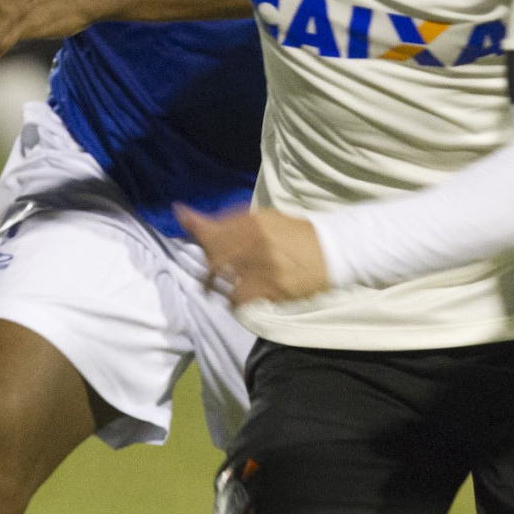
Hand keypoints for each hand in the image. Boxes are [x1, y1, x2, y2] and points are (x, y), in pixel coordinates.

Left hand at [174, 205, 329, 305]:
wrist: (332, 252)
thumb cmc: (296, 235)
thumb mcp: (268, 219)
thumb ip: (238, 221)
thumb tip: (206, 221)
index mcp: (255, 223)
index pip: (215, 228)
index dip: (194, 224)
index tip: (180, 214)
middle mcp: (256, 243)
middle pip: (214, 256)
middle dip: (206, 264)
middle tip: (208, 272)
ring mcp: (264, 267)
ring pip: (223, 279)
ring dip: (215, 284)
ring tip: (217, 286)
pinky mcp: (272, 289)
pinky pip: (239, 298)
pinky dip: (232, 299)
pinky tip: (235, 297)